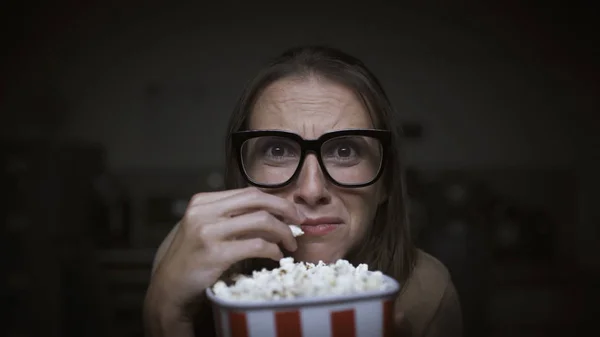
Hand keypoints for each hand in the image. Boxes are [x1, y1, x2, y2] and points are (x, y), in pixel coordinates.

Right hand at [144, 187, 304, 334]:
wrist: (169, 288)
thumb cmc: (190, 259)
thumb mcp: (203, 228)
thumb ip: (228, 217)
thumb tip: (270, 214)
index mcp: (202, 201)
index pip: (248, 193)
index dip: (275, 201)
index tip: (290, 212)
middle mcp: (203, 211)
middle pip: (257, 199)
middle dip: (285, 208)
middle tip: (300, 221)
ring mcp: (207, 231)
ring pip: (261, 220)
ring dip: (283, 232)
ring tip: (290, 243)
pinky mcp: (214, 253)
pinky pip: (256, 245)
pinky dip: (273, 250)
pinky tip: (277, 256)